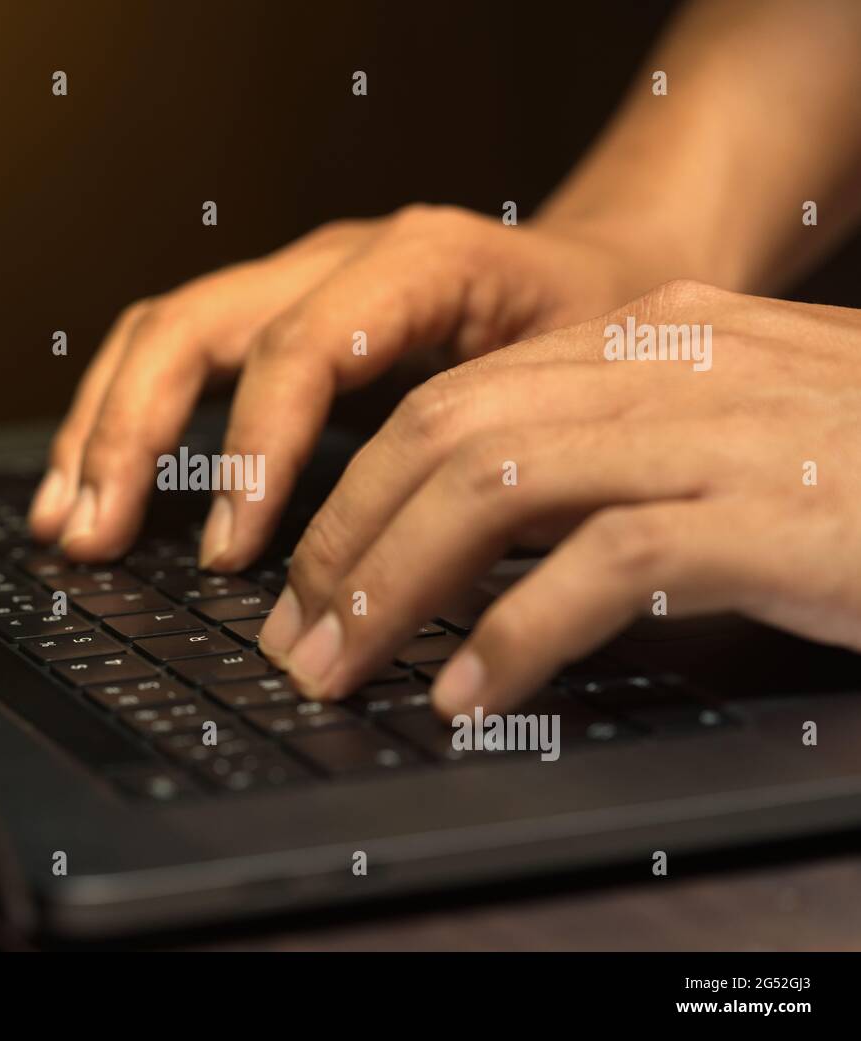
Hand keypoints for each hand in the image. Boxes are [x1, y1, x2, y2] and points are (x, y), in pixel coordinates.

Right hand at [27, 205, 674, 567]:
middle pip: (192, 326)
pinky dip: (122, 419)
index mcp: (419, 263)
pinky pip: (174, 352)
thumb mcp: (576, 389)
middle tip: (95, 538)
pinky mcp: (278, 317)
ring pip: (159, 333)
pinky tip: (97, 483)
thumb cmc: (600, 333)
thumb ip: (498, 462)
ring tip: (66, 521)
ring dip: (100, 429)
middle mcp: (338, 261)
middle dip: (129, 437)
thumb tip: (422, 584)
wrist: (607, 268)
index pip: (301, 347)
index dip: (253, 453)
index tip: (230, 557)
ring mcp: (298, 283)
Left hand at [258, 280, 860, 716]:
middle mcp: (670, 363)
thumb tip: (475, 545)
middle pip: (446, 438)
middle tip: (298, 635)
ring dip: (396, 588)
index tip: (309, 574)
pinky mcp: (771, 511)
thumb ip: (607, 459)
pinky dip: (518, 636)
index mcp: (647, 338)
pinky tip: (472, 694)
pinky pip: (604, 566)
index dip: (358, 492)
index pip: (451, 401)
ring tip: (347, 667)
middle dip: (349, 544)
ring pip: (496, 489)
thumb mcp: (722, 433)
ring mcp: (721, 428)